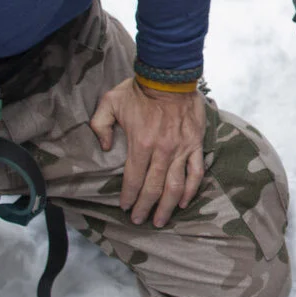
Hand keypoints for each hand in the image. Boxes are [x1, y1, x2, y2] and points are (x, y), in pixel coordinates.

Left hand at [92, 77, 206, 225]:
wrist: (170, 75)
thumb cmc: (139, 89)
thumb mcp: (110, 102)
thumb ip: (100, 126)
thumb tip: (104, 147)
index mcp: (140, 144)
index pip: (132, 179)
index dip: (128, 196)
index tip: (124, 207)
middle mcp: (162, 151)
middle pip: (153, 188)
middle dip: (145, 208)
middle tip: (139, 221)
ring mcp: (181, 149)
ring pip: (175, 186)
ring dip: (168, 207)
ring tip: (161, 220)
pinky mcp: (196, 144)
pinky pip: (195, 172)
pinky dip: (190, 189)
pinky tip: (184, 202)